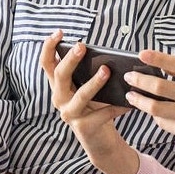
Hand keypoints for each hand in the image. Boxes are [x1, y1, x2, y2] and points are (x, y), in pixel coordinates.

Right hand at [41, 32, 139, 173]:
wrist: (100, 141)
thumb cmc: (95, 108)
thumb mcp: (89, 89)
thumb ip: (91, 74)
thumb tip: (106, 58)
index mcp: (59, 86)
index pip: (47, 64)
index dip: (49, 47)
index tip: (59, 32)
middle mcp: (59, 99)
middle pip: (60, 75)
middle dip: (70, 60)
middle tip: (82, 46)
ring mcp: (69, 114)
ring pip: (80, 95)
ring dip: (94, 82)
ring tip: (107, 71)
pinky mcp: (83, 127)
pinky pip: (101, 114)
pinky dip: (116, 107)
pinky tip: (128, 103)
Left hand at [124, 50, 174, 173]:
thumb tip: (159, 66)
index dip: (159, 59)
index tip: (141, 54)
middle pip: (160, 87)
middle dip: (139, 81)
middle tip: (129, 77)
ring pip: (155, 107)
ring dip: (139, 100)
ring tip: (131, 94)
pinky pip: (162, 121)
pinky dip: (154, 114)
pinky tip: (150, 109)